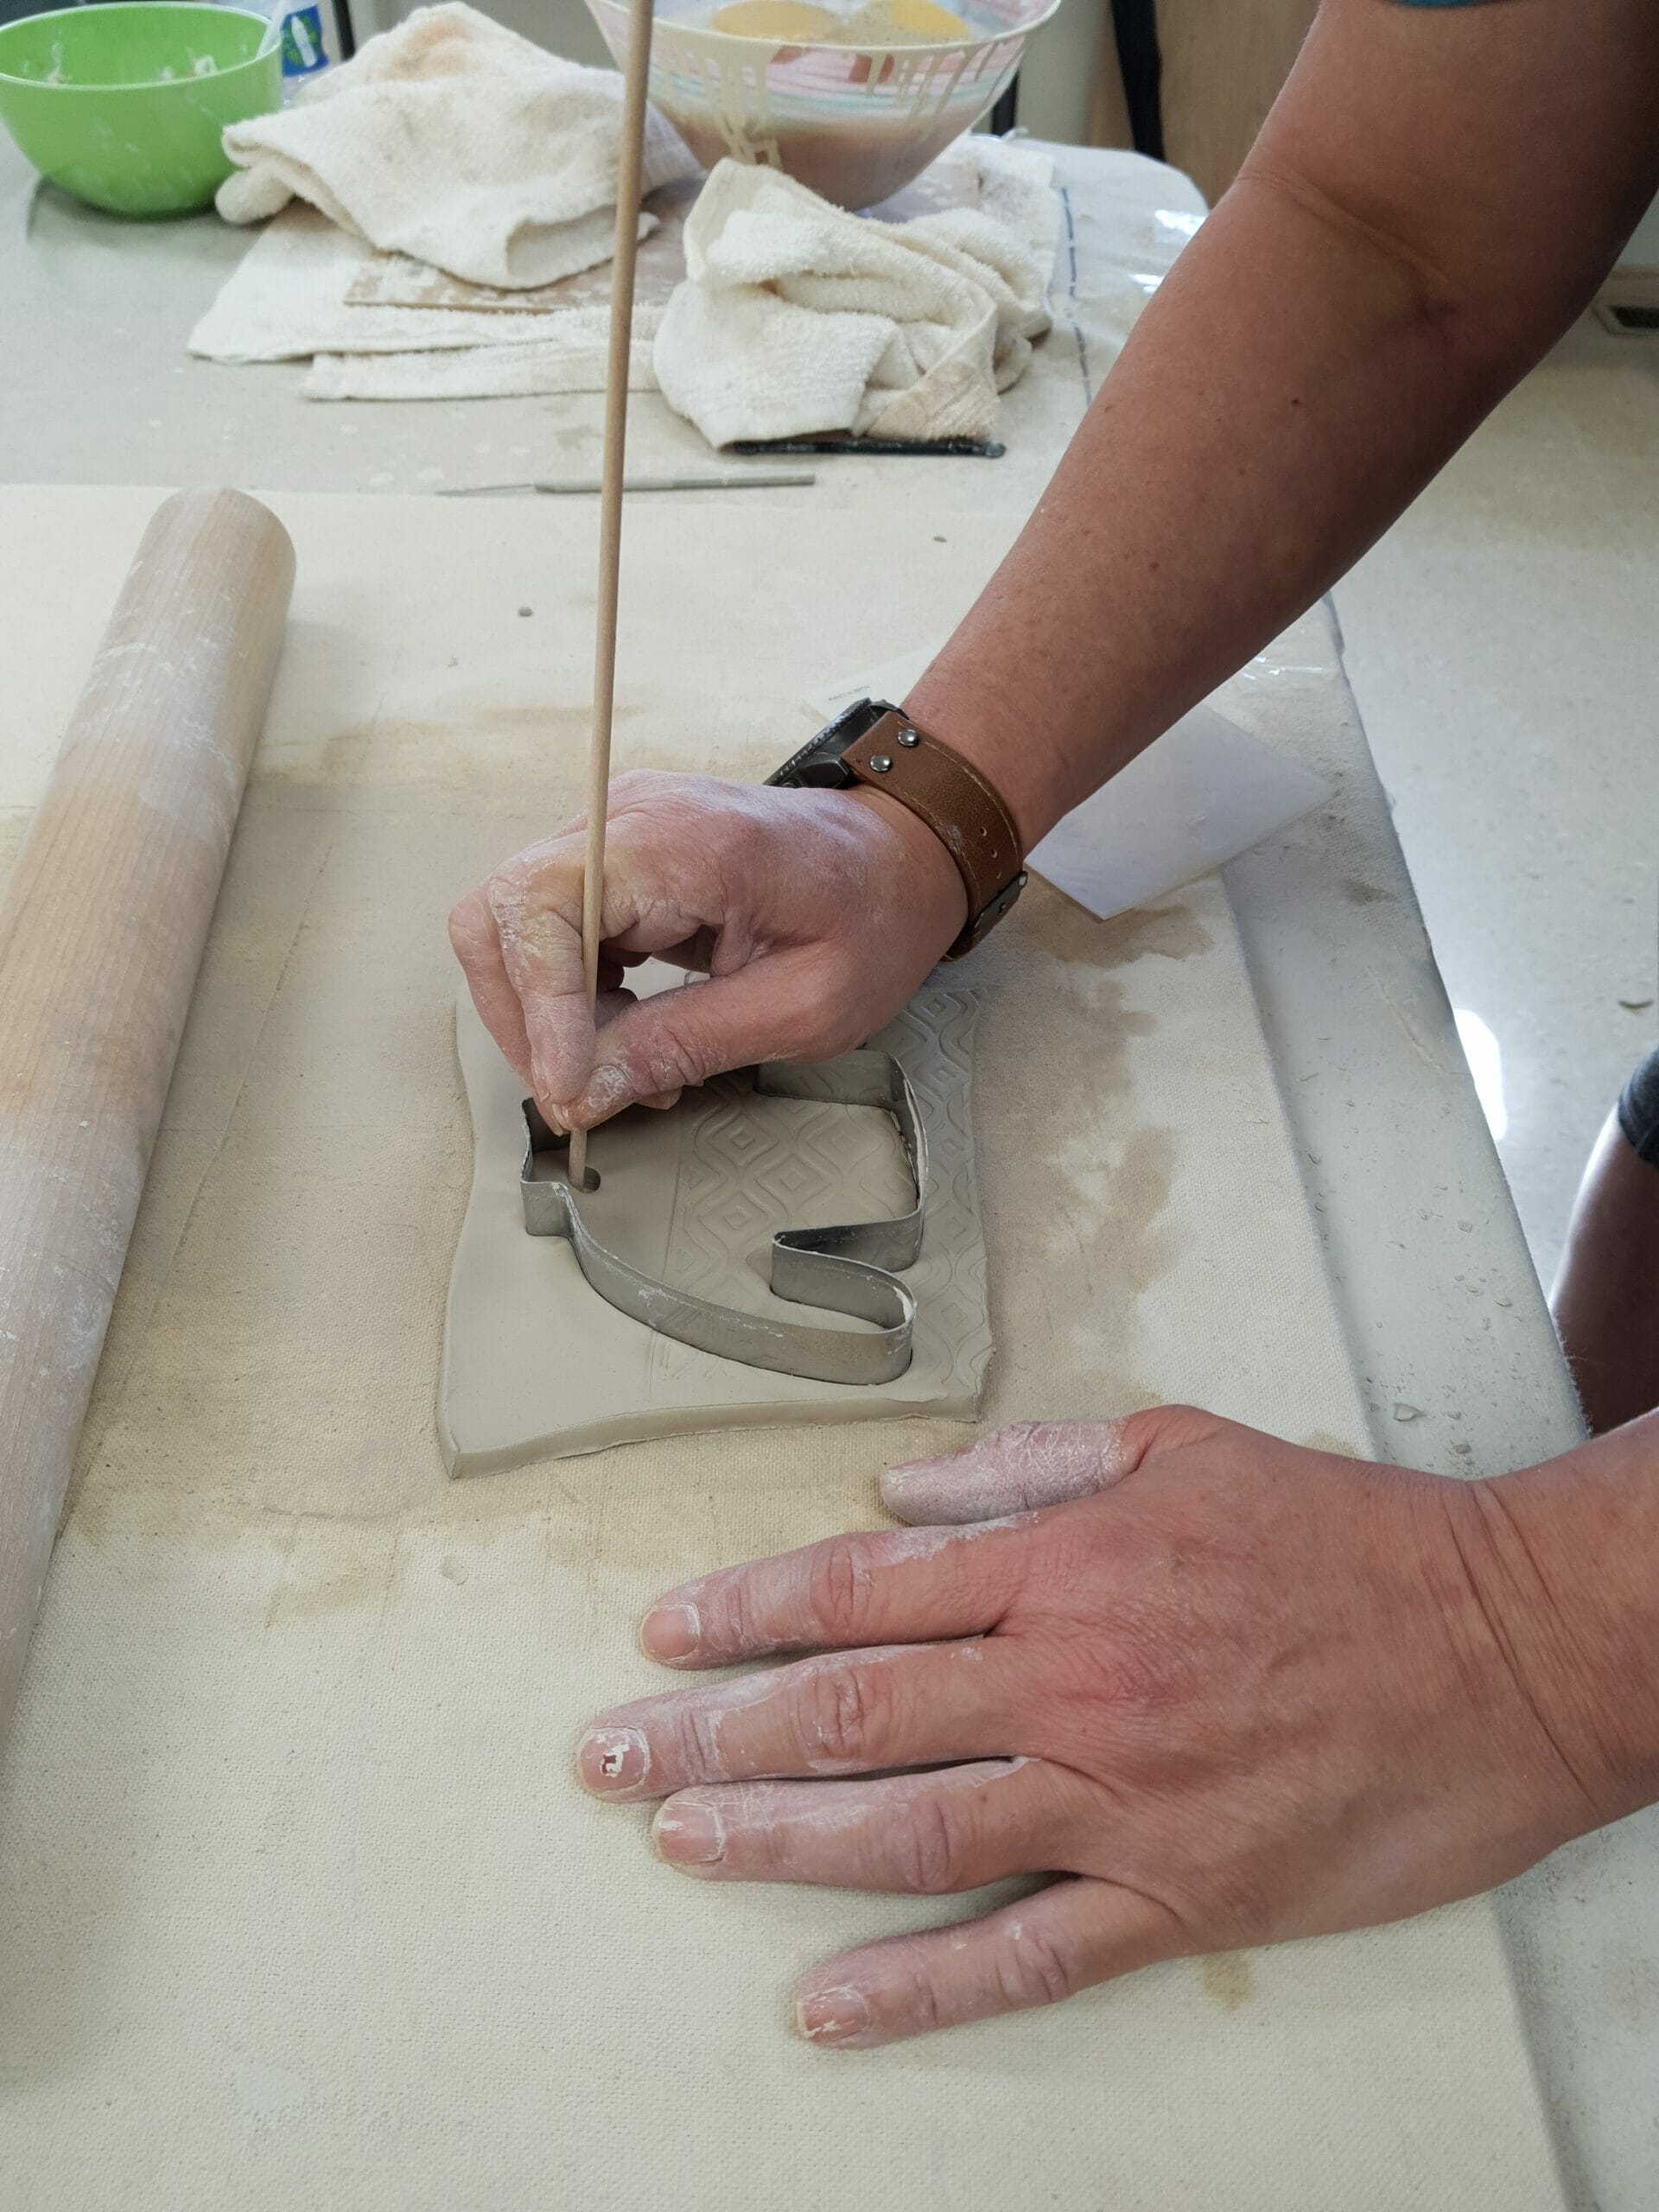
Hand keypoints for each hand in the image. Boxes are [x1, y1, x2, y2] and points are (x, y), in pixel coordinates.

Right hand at [449, 771, 965, 1128]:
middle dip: (525, 1019)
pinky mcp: (615, 859)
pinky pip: (548, 931)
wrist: (902, 857)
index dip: (541, 1008)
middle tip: (578, 1092)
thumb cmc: (873, 917)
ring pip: (511, 925)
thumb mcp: (802, 1007)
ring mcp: (615, 831)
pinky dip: (566, 997)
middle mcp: (629, 818)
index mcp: (684, 842)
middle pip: (501, 911)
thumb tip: (583, 1092)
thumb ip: (685, 1043)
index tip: (567, 1087)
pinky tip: (625, 1035)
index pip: (546, 908)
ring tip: (618, 1068)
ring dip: (543, 1014)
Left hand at [577, 1408, 1617, 2047]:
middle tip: (605, 1758)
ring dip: (774, 1843)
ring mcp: (1119, 1796)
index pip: (859, 1592)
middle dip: (710, 1735)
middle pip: (850, 1712)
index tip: (661, 1636)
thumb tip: (896, 1495)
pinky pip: (1026, 1953)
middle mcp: (1069, 1678)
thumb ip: (1026, 1466)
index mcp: (1064, 1564)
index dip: (745, 1614)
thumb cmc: (1345, 1537)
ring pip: (909, 1830)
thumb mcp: (1180, 1449)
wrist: (1505, 1644)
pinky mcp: (1180, 1893)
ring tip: (672, 1847)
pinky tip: (827, 2008)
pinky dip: (918, 1989)